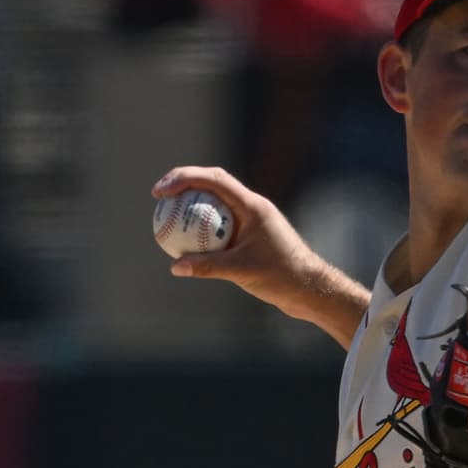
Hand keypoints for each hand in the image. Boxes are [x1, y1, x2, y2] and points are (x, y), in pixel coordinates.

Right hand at [149, 164, 357, 336]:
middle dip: (182, 184)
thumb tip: (175, 266)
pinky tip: (184, 243)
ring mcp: (250, 220)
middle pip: (211, 184)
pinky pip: (219, 226)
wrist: (309, 289)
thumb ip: (208, 266)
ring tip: (164, 216)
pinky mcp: (249, 236)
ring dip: (190, 205)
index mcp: (252, 206)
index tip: (162, 191)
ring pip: (214, 205)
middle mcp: (251, 207)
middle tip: (158, 197)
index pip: (214, 179)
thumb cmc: (281, 277)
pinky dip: (200, 229)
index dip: (184, 178)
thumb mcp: (242, 271)